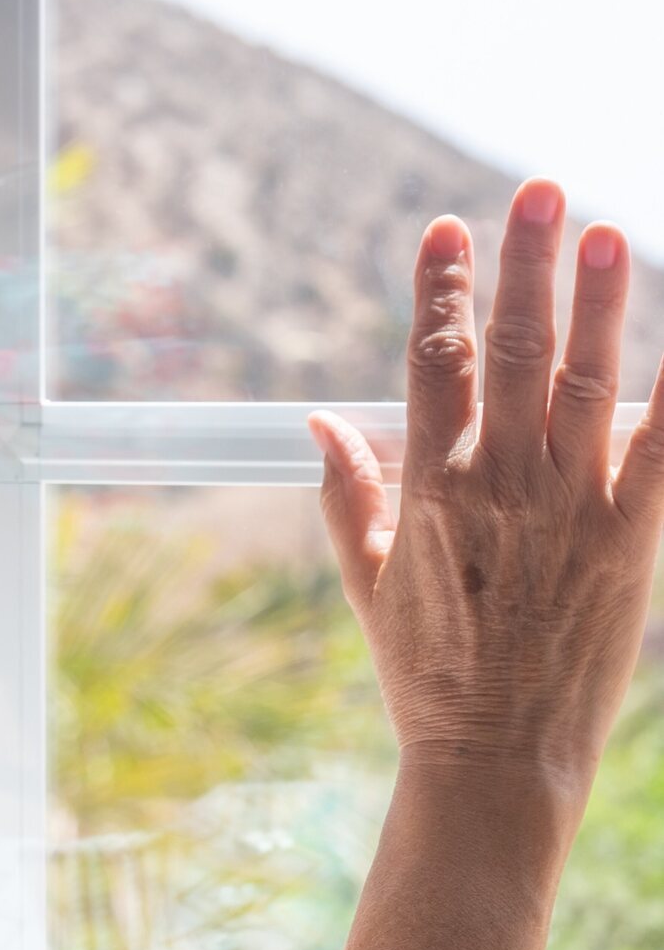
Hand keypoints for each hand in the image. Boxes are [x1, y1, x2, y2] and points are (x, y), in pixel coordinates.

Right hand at [310, 177, 663, 812]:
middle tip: (539, 191)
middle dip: (525, 266)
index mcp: (428, 488)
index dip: (438, 290)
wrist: (495, 757)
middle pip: (515, 352)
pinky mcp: (632, 541)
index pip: (432, 363)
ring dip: (602, 304)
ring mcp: (571, 509)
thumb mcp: (362, 579)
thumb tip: (318, 422)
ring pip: (589, 383)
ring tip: (611, 232)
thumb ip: (343, 492)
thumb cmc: (424, 668)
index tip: (443, 229)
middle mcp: (499, 484)